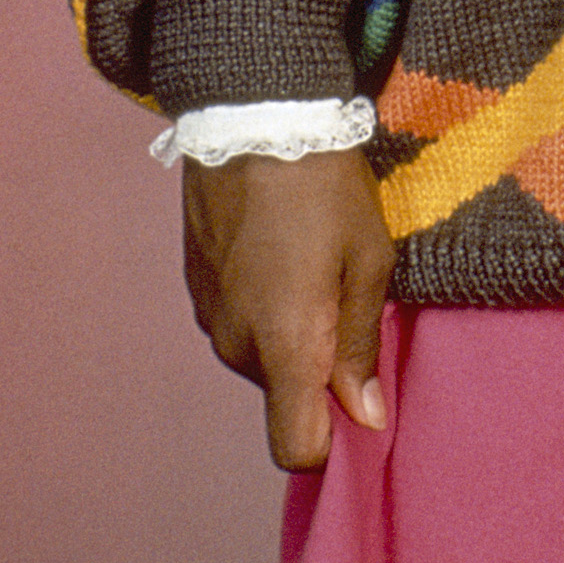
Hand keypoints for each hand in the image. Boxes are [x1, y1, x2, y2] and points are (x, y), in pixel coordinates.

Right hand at [182, 147, 396, 470]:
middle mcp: (237, 344)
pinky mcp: (195, 289)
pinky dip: (261, 305)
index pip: (294, 447)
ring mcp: (210, 317)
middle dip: (317, 365)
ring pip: (260, 357)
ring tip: (311, 261)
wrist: (252, 115)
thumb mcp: (368, 256)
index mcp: (284, 345)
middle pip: (282, 394)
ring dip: (289, 331)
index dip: (329, 442)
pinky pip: (237, 323)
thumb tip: (365, 416)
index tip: (356, 403)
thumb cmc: (323, 185)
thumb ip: (361, 344)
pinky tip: (279, 250)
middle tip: (345, 293)